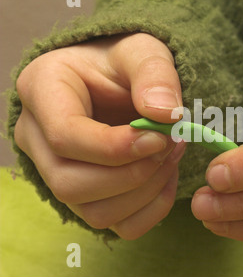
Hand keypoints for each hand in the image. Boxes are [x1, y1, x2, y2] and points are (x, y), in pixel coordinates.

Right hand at [14, 33, 185, 239]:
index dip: (115, 147)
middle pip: (70, 183)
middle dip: (132, 174)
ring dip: (145, 193)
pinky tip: (166, 178)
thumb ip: (154, 74)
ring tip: (172, 157)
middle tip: (171, 147)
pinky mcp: (84, 194)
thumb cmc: (124, 62)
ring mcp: (56, 171)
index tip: (160, 138)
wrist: (120, 81)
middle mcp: (37, 137)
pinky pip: (114, 224)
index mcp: (42, 90)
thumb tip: (165, 115)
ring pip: (93, 212)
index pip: (64, 136)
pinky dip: (150, 210)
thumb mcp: (142, 51)